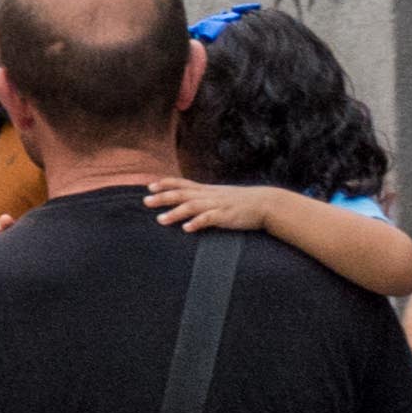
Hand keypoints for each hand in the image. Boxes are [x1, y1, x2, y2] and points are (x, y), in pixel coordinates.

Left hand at [140, 179, 280, 233]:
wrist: (266, 203)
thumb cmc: (240, 201)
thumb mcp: (219, 195)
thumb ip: (203, 196)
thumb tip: (187, 201)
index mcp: (206, 190)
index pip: (182, 183)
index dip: (165, 184)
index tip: (149, 186)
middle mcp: (209, 195)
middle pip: (182, 193)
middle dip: (163, 197)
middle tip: (146, 201)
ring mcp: (217, 205)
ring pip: (192, 206)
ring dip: (175, 212)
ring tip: (160, 220)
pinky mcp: (226, 216)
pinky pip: (209, 219)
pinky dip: (197, 223)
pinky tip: (187, 229)